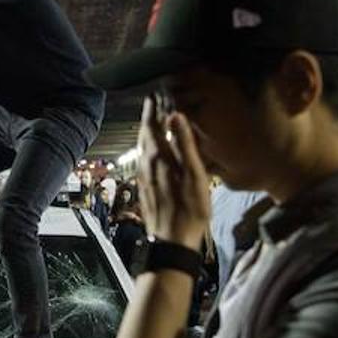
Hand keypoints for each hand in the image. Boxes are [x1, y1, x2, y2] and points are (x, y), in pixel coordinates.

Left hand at [136, 96, 209, 248]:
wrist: (172, 240)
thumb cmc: (189, 209)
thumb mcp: (194, 174)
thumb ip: (184, 144)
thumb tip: (175, 116)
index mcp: (158, 158)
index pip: (151, 126)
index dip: (151, 111)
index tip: (153, 97)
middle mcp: (146, 165)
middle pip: (144, 136)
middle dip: (148, 119)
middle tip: (153, 106)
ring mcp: (143, 178)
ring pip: (142, 149)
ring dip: (147, 134)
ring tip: (154, 124)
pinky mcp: (145, 188)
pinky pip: (144, 161)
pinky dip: (148, 149)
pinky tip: (155, 153)